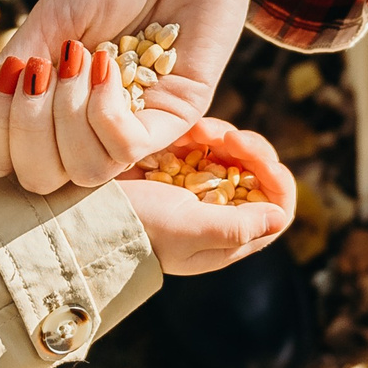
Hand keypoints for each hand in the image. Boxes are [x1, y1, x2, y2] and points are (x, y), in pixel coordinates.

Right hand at [0, 0, 313, 193]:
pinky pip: (128, 148)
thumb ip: (9, 71)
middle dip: (25, 128)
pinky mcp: (179, 112)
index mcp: (59, 101)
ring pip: (84, 173)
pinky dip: (104, 111)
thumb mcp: (53, 16)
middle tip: (39, 69)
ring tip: (80, 56)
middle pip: (41, 178)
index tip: (6, 75)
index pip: (8, 160)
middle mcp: (95, 122)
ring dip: (67, 115)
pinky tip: (106, 64)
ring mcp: (137, 120)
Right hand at [114, 119, 295, 275]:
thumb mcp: (189, 231)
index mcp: (230, 236)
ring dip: (221, 135)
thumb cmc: (139, 228)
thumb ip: (235, 228)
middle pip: (257, 173)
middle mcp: (221, 211)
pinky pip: (204, 141)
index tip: (254, 159)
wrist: (88, 212)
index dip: (274, 179)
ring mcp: (200, 186)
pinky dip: (200, 131)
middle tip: (226, 136)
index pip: (277, 207)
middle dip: (247, 149)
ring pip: (233, 152)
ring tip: (197, 131)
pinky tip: (185, 131)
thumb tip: (280, 218)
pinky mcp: (179, 165)